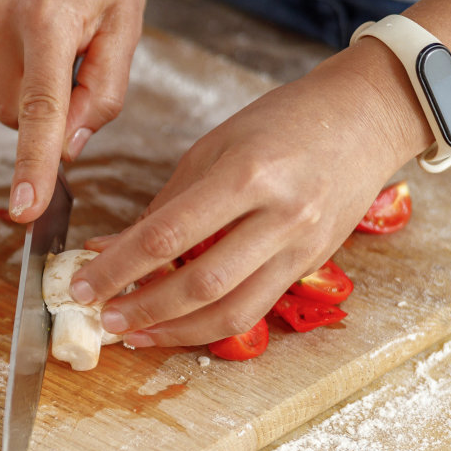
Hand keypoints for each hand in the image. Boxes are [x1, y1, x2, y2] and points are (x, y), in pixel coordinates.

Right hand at [0, 0, 144, 221]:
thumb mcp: (128, 18)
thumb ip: (104, 89)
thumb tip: (72, 144)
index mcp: (50, 21)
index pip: (39, 113)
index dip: (34, 167)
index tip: (27, 210)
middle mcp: (5, 21)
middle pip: (19, 115)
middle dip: (48, 118)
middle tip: (85, 71)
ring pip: (6, 96)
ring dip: (36, 88)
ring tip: (66, 35)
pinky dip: (23, 63)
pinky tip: (43, 22)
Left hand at [69, 44, 430, 346]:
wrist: (367, 117)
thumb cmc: (284, 122)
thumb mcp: (215, 147)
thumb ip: (165, 204)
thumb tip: (110, 248)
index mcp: (246, 174)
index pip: (166, 235)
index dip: (118, 267)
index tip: (83, 285)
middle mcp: (279, 215)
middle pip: (200, 283)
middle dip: (143, 308)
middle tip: (103, 318)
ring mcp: (301, 245)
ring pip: (231, 310)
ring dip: (175, 331)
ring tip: (133, 334)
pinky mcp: (312, 264)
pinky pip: (255, 308)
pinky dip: (210, 324)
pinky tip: (176, 326)